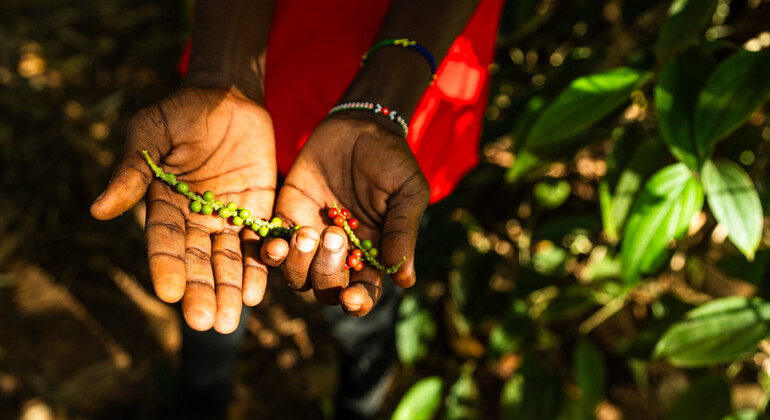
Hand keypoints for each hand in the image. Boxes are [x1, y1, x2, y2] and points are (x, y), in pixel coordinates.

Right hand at [91, 86, 275, 332]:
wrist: (229, 97)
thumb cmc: (182, 111)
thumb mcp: (152, 133)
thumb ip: (133, 170)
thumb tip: (99, 210)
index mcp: (163, 205)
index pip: (164, 243)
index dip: (167, 268)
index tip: (169, 294)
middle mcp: (194, 219)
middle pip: (197, 262)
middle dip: (201, 292)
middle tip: (204, 323)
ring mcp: (227, 218)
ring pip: (227, 262)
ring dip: (228, 291)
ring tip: (230, 321)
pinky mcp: (257, 211)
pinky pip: (258, 244)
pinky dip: (258, 268)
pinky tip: (257, 294)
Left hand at [263, 114, 429, 316]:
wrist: (359, 126)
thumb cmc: (392, 161)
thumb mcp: (407, 193)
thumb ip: (402, 233)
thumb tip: (405, 280)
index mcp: (372, 255)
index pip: (364, 292)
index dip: (357, 302)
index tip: (351, 298)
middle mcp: (340, 254)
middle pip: (327, 288)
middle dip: (328, 272)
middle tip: (335, 235)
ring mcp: (311, 239)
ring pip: (297, 276)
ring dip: (298, 264)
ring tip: (307, 233)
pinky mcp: (286, 218)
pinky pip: (273, 248)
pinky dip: (271, 253)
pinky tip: (278, 242)